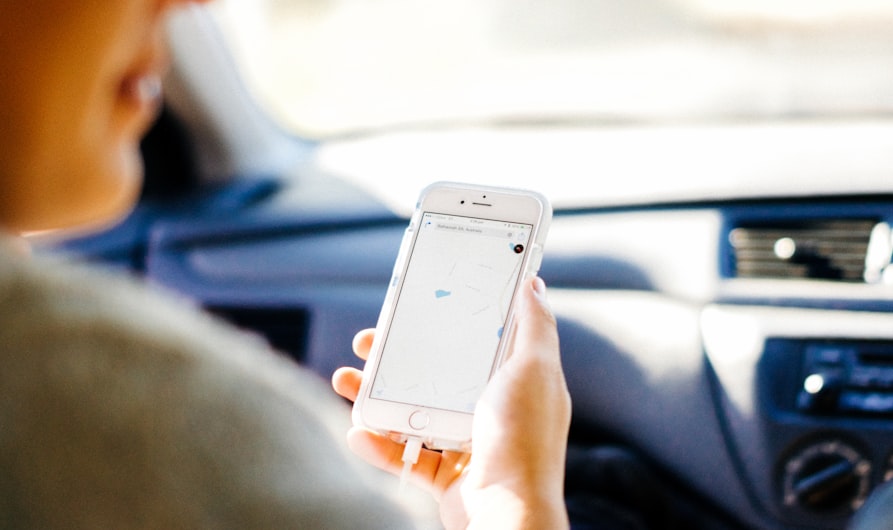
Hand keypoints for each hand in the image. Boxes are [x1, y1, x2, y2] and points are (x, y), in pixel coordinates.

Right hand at [332, 276, 570, 528]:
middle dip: (394, 358)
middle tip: (364, 344)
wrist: (509, 513)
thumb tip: (534, 285)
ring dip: (374, 398)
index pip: (473, 342)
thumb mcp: (535, 370)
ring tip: (344, 382)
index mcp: (511, 382)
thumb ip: (534, 327)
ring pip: (413, 413)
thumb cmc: (524, 438)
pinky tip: (356, 431)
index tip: (410, 307)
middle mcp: (490, 411)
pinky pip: (406, 457)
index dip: (442, 322)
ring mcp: (467, 445)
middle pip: (434, 375)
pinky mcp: (447, 477)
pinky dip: (379, 446)